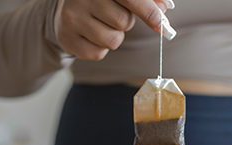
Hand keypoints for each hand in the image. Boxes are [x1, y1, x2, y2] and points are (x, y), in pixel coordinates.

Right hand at [55, 0, 174, 60]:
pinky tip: (91, 35)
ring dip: (114, 36)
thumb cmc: (103, 1)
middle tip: (114, 15)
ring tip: (102, 25)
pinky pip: (99, 53)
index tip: (162, 25)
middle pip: (123, 22)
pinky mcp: (68, 39)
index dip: (149, 12)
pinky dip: (101, 48)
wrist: (65, 11)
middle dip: (126, 22)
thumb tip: (165, 7)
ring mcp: (72, 18)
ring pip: (113, 40)